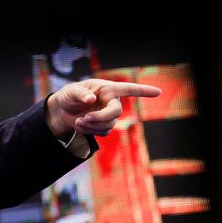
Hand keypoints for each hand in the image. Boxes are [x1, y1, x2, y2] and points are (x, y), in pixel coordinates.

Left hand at [46, 79, 161, 138]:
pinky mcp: (103, 126)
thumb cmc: (68, 96)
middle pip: (116, 113)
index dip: (143, 91)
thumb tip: (91, 99)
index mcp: (107, 89)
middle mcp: (111, 102)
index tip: (158, 92)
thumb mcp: (71, 92)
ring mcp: (108, 115)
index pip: (128, 89)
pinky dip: (89, 131)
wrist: (62, 111)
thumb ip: (80, 94)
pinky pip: (102, 133)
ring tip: (78, 121)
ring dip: (92, 125)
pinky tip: (79, 125)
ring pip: (109, 125)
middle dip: (100, 117)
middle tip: (85, 118)